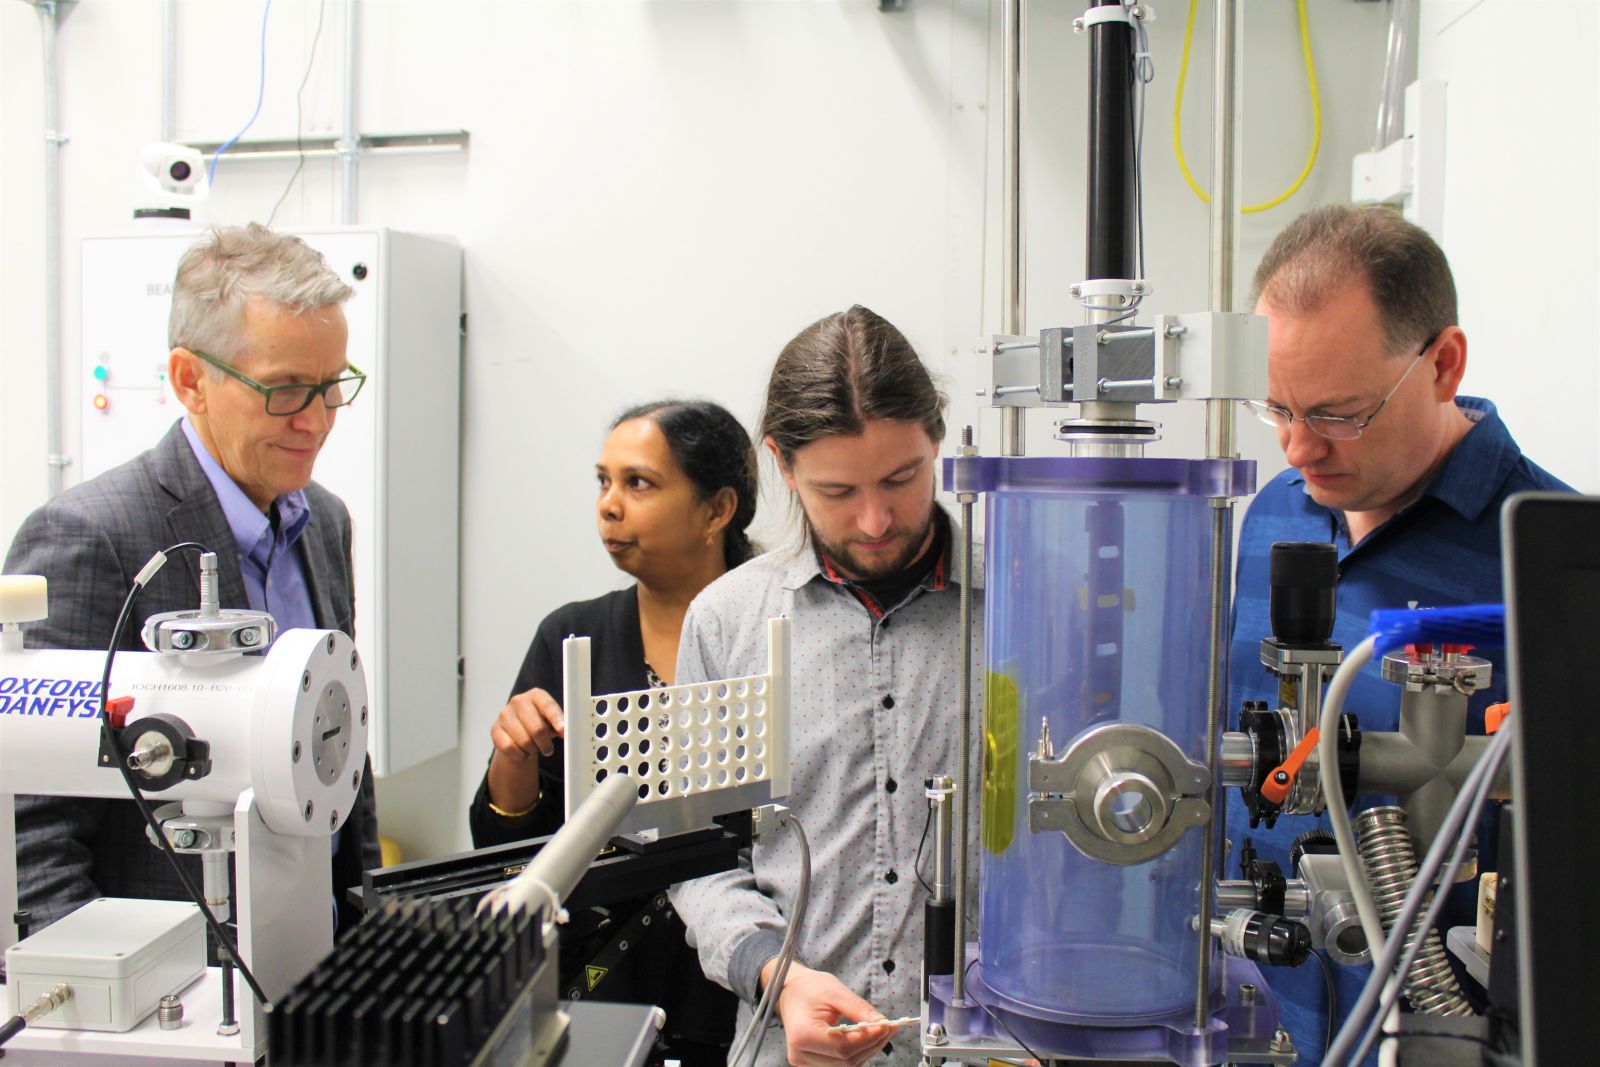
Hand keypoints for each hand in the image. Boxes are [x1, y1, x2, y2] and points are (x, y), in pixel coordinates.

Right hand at [486, 687, 565, 811]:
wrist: (515, 732)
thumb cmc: (539, 724)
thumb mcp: (551, 721)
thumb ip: (559, 724)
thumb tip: (566, 732)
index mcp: (536, 695)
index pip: (547, 705)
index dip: (556, 719)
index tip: (563, 731)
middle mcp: (518, 701)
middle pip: (537, 728)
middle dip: (545, 744)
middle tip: (548, 750)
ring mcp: (504, 714)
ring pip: (524, 741)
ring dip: (532, 750)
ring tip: (534, 748)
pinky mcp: (495, 729)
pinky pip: (510, 747)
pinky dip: (519, 755)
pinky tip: (522, 752)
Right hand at [761, 959, 896, 1066]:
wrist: (789, 991)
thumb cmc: (808, 988)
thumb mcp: (835, 991)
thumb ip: (858, 1009)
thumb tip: (882, 1023)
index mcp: (802, 1035)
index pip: (843, 1048)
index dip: (868, 1039)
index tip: (886, 1026)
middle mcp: (801, 1054)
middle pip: (846, 1061)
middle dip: (871, 1045)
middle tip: (889, 1028)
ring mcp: (804, 1061)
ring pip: (846, 1066)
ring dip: (866, 1050)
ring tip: (880, 1032)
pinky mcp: (811, 1062)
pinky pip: (840, 1063)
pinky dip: (857, 1053)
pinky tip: (866, 1038)